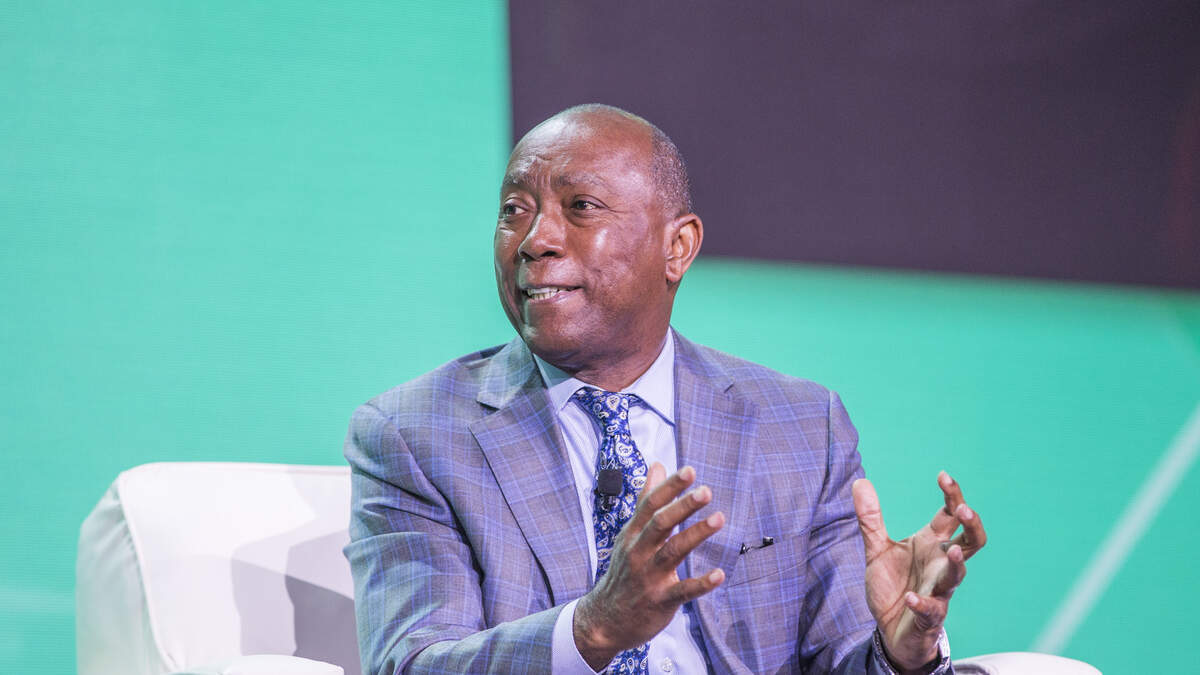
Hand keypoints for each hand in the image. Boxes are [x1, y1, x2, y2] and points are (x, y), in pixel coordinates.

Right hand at [573, 463, 726, 669]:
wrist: (605, 620)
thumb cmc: (624, 571)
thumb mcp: (630, 534)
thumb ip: (647, 499)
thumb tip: (658, 465)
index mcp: (632, 534)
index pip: (650, 505)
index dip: (669, 488)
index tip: (690, 471)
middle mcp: (638, 552)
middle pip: (660, 524)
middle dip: (682, 506)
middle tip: (706, 491)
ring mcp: (649, 577)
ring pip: (672, 552)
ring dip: (695, 535)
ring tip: (718, 519)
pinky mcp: (660, 601)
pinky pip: (682, 591)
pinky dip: (700, 583)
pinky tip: (719, 575)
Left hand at [852, 472, 986, 671]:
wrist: (890, 628)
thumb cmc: (893, 585)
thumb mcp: (876, 550)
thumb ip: (870, 519)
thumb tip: (859, 481)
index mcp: (931, 543)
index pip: (950, 514)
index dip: (952, 495)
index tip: (943, 475)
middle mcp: (941, 563)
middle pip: (972, 541)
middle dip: (971, 525)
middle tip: (962, 509)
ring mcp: (939, 590)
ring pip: (958, 575)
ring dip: (956, 564)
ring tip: (951, 550)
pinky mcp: (930, 615)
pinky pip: (931, 609)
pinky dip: (921, 603)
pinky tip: (909, 597)